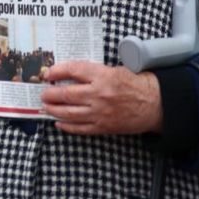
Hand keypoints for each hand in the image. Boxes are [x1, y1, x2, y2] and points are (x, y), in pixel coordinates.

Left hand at [41, 61, 162, 135]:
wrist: (155, 104)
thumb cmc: (135, 84)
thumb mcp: (114, 70)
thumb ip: (92, 72)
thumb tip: (68, 74)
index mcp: (103, 76)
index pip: (72, 70)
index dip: (56, 71)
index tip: (48, 73)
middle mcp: (99, 94)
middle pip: (65, 94)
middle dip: (50, 94)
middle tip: (43, 94)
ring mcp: (100, 113)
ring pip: (69, 113)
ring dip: (54, 110)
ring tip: (46, 107)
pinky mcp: (103, 127)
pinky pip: (80, 128)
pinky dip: (67, 126)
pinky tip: (59, 123)